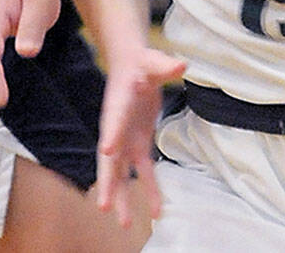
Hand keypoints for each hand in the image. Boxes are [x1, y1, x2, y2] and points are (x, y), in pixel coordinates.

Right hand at [94, 48, 186, 226]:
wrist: (133, 66)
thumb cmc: (142, 63)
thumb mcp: (154, 61)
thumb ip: (165, 65)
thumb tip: (180, 64)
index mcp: (117, 105)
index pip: (113, 121)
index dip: (111, 135)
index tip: (107, 150)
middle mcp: (116, 128)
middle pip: (109, 159)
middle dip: (108, 183)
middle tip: (104, 207)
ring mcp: (125, 139)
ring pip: (120, 173)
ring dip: (121, 197)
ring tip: (124, 224)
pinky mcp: (137, 144)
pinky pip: (142, 170)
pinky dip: (147, 188)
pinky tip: (155, 211)